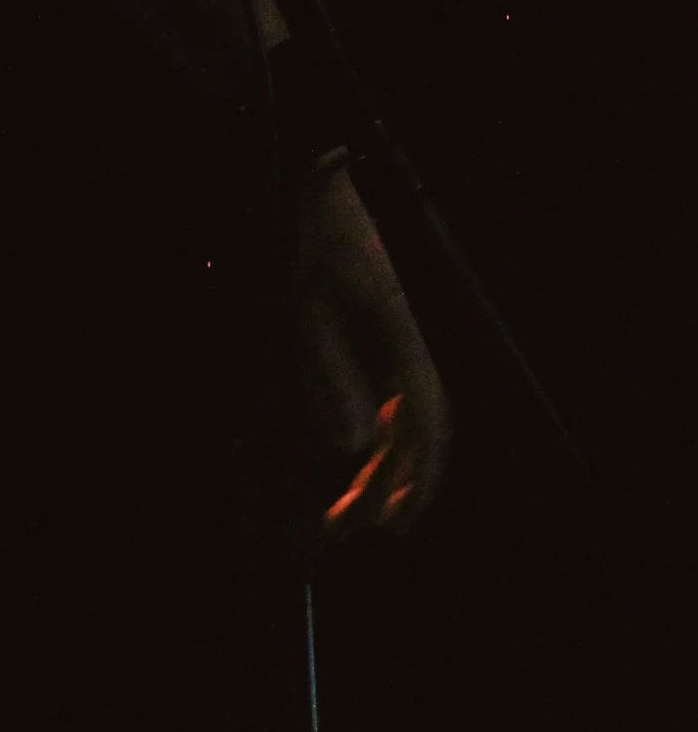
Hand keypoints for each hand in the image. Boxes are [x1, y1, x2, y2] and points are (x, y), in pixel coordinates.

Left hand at [293, 166, 451, 542]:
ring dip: (376, 474)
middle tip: (352, 534)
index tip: (398, 521)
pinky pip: (386, 409)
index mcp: (399, 337)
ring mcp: (396, 349)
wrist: (324, 197)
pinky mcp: (380, 348)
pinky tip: (347, 471)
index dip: (418, 474)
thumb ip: (328, 378)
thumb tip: (351, 450)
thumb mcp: (306, 311)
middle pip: (415, 435)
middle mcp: (407, 349)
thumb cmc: (312, 249)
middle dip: (390, 489)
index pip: (427, 421)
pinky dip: (370, 447)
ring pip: (400, 427)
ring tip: (340, 521)